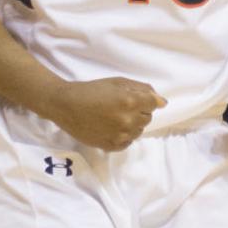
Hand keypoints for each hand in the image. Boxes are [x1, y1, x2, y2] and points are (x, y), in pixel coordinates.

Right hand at [47, 77, 165, 151]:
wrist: (66, 105)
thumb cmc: (91, 90)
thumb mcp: (117, 82)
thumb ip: (142, 89)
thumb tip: (161, 101)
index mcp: (130, 101)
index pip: (154, 104)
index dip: (147, 100)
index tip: (138, 100)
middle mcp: (127, 120)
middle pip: (147, 118)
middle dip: (139, 111)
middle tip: (121, 106)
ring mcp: (120, 135)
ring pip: (139, 131)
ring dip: (132, 124)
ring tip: (114, 116)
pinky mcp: (111, 146)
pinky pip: (128, 142)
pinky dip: (124, 136)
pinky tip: (111, 127)